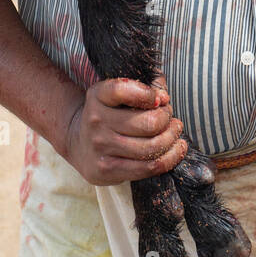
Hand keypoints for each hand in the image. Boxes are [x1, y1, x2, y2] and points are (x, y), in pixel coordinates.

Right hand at [62, 76, 186, 185]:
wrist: (79, 144)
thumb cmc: (109, 114)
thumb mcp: (116, 94)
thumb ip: (143, 86)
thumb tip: (164, 97)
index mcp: (98, 95)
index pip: (123, 90)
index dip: (149, 94)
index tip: (161, 98)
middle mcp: (96, 121)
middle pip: (148, 123)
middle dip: (166, 118)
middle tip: (169, 116)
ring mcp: (101, 148)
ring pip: (152, 147)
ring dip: (171, 138)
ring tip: (175, 131)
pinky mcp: (107, 170)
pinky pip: (149, 167)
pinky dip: (170, 158)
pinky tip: (177, 148)